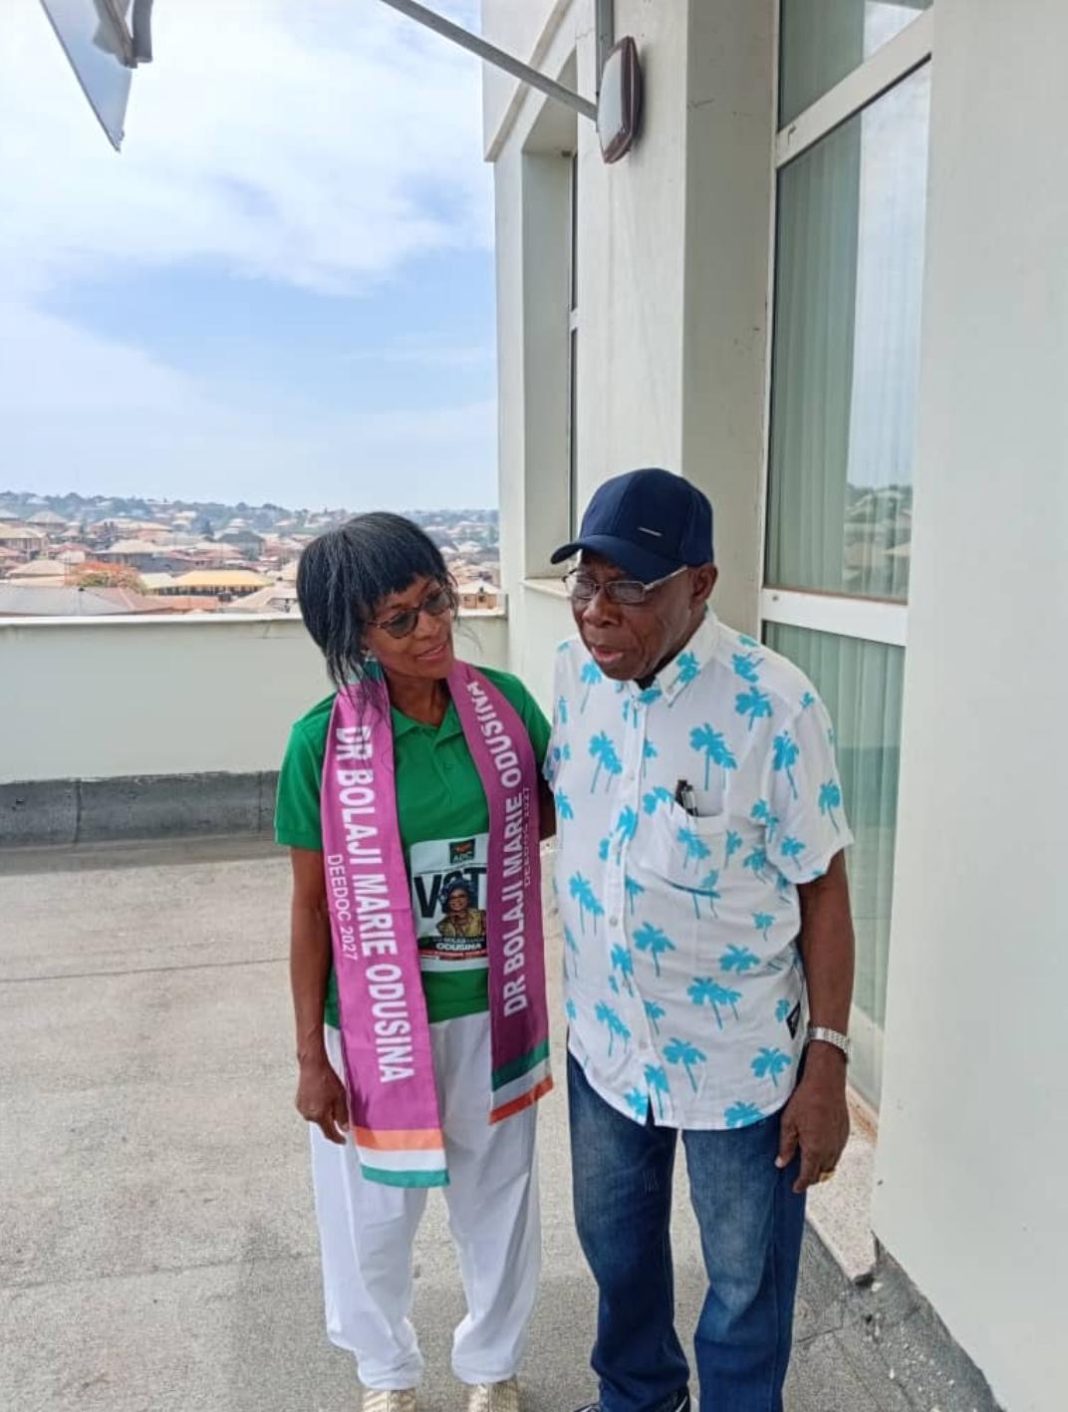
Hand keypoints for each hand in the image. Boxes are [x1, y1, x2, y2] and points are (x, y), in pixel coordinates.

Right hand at [296, 1055, 348, 1144]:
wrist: (312, 1066)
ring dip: (324, 1113)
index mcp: (319, 1115)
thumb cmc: (327, 1079)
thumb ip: (342, 1115)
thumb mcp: (341, 1097)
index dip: (337, 1138)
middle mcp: (309, 1115)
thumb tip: (344, 1128)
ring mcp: (302, 1109)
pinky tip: (321, 1096)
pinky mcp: (299, 1103)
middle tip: (338, 1107)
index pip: (329, 1133)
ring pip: (317, 1117)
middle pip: (323, 1124)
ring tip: (329, 1098)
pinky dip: (317, 1107)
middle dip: (331, 1120)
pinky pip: (311, 1110)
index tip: (343, 1140)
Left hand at [775, 1048, 849, 1193]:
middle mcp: (830, 1150)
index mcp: (814, 1150)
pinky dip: (829, 1155)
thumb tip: (781, 1163)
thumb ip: (785, 1146)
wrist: (826, 1083)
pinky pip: (838, 1152)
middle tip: (801, 1175)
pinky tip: (821, 1146)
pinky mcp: (845, 1133)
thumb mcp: (788, 1123)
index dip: (801, 1184)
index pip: (808, 1176)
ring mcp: (839, 1142)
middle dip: (811, 1177)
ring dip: (821, 1167)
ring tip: (810, 1161)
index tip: (796, 1188)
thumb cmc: (806, 1099)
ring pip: (832, 1164)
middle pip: (822, 1173)